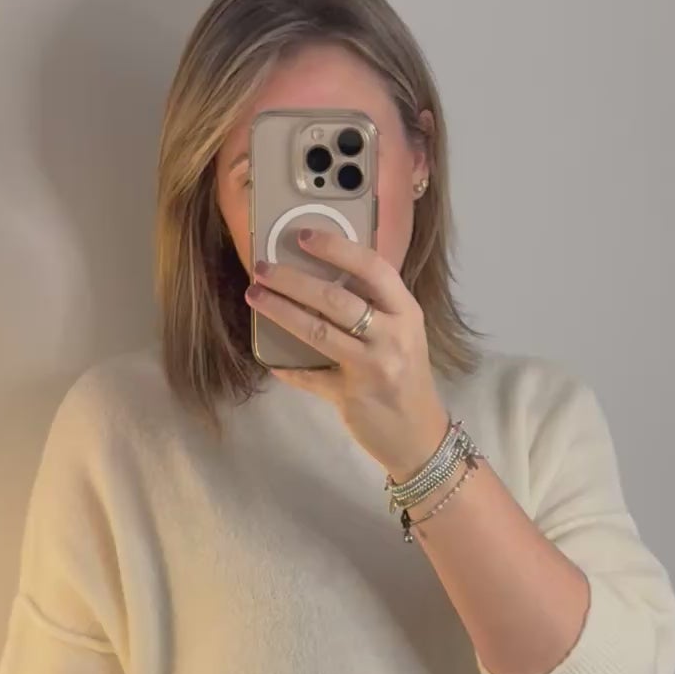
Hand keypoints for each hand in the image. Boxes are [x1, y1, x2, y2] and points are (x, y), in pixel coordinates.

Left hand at [245, 227, 448, 478]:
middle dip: (293, 279)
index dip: (337, 248)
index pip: (373, 269)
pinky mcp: (351, 396)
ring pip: (318, 331)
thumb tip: (323, 276)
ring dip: (281, 311)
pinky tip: (268, 358)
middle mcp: (392, 336)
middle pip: (336, 299)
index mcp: (406, 313)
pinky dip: (287, 367)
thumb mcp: (402, 335)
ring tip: (255, 295)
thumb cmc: (407, 378)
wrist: (419, 437)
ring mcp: (372, 367)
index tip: (303, 236)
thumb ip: (375, 308)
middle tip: (262, 268)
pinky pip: (309, 376)